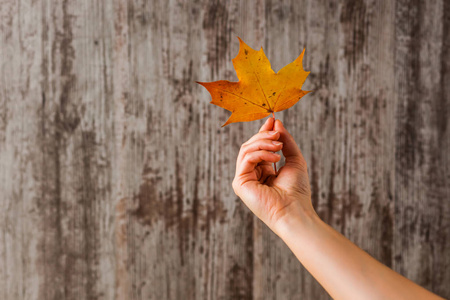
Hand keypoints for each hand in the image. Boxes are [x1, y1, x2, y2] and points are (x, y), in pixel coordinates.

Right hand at [232, 117, 315, 232]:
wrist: (295, 210)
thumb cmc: (297, 190)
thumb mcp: (294, 159)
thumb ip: (285, 140)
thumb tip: (275, 122)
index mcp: (263, 171)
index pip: (258, 146)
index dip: (264, 132)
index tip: (272, 120)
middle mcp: (252, 174)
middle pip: (250, 145)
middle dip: (264, 136)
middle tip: (277, 134)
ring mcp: (244, 179)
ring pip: (246, 149)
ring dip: (263, 143)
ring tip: (278, 146)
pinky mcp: (239, 183)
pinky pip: (246, 158)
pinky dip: (260, 153)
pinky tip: (275, 158)